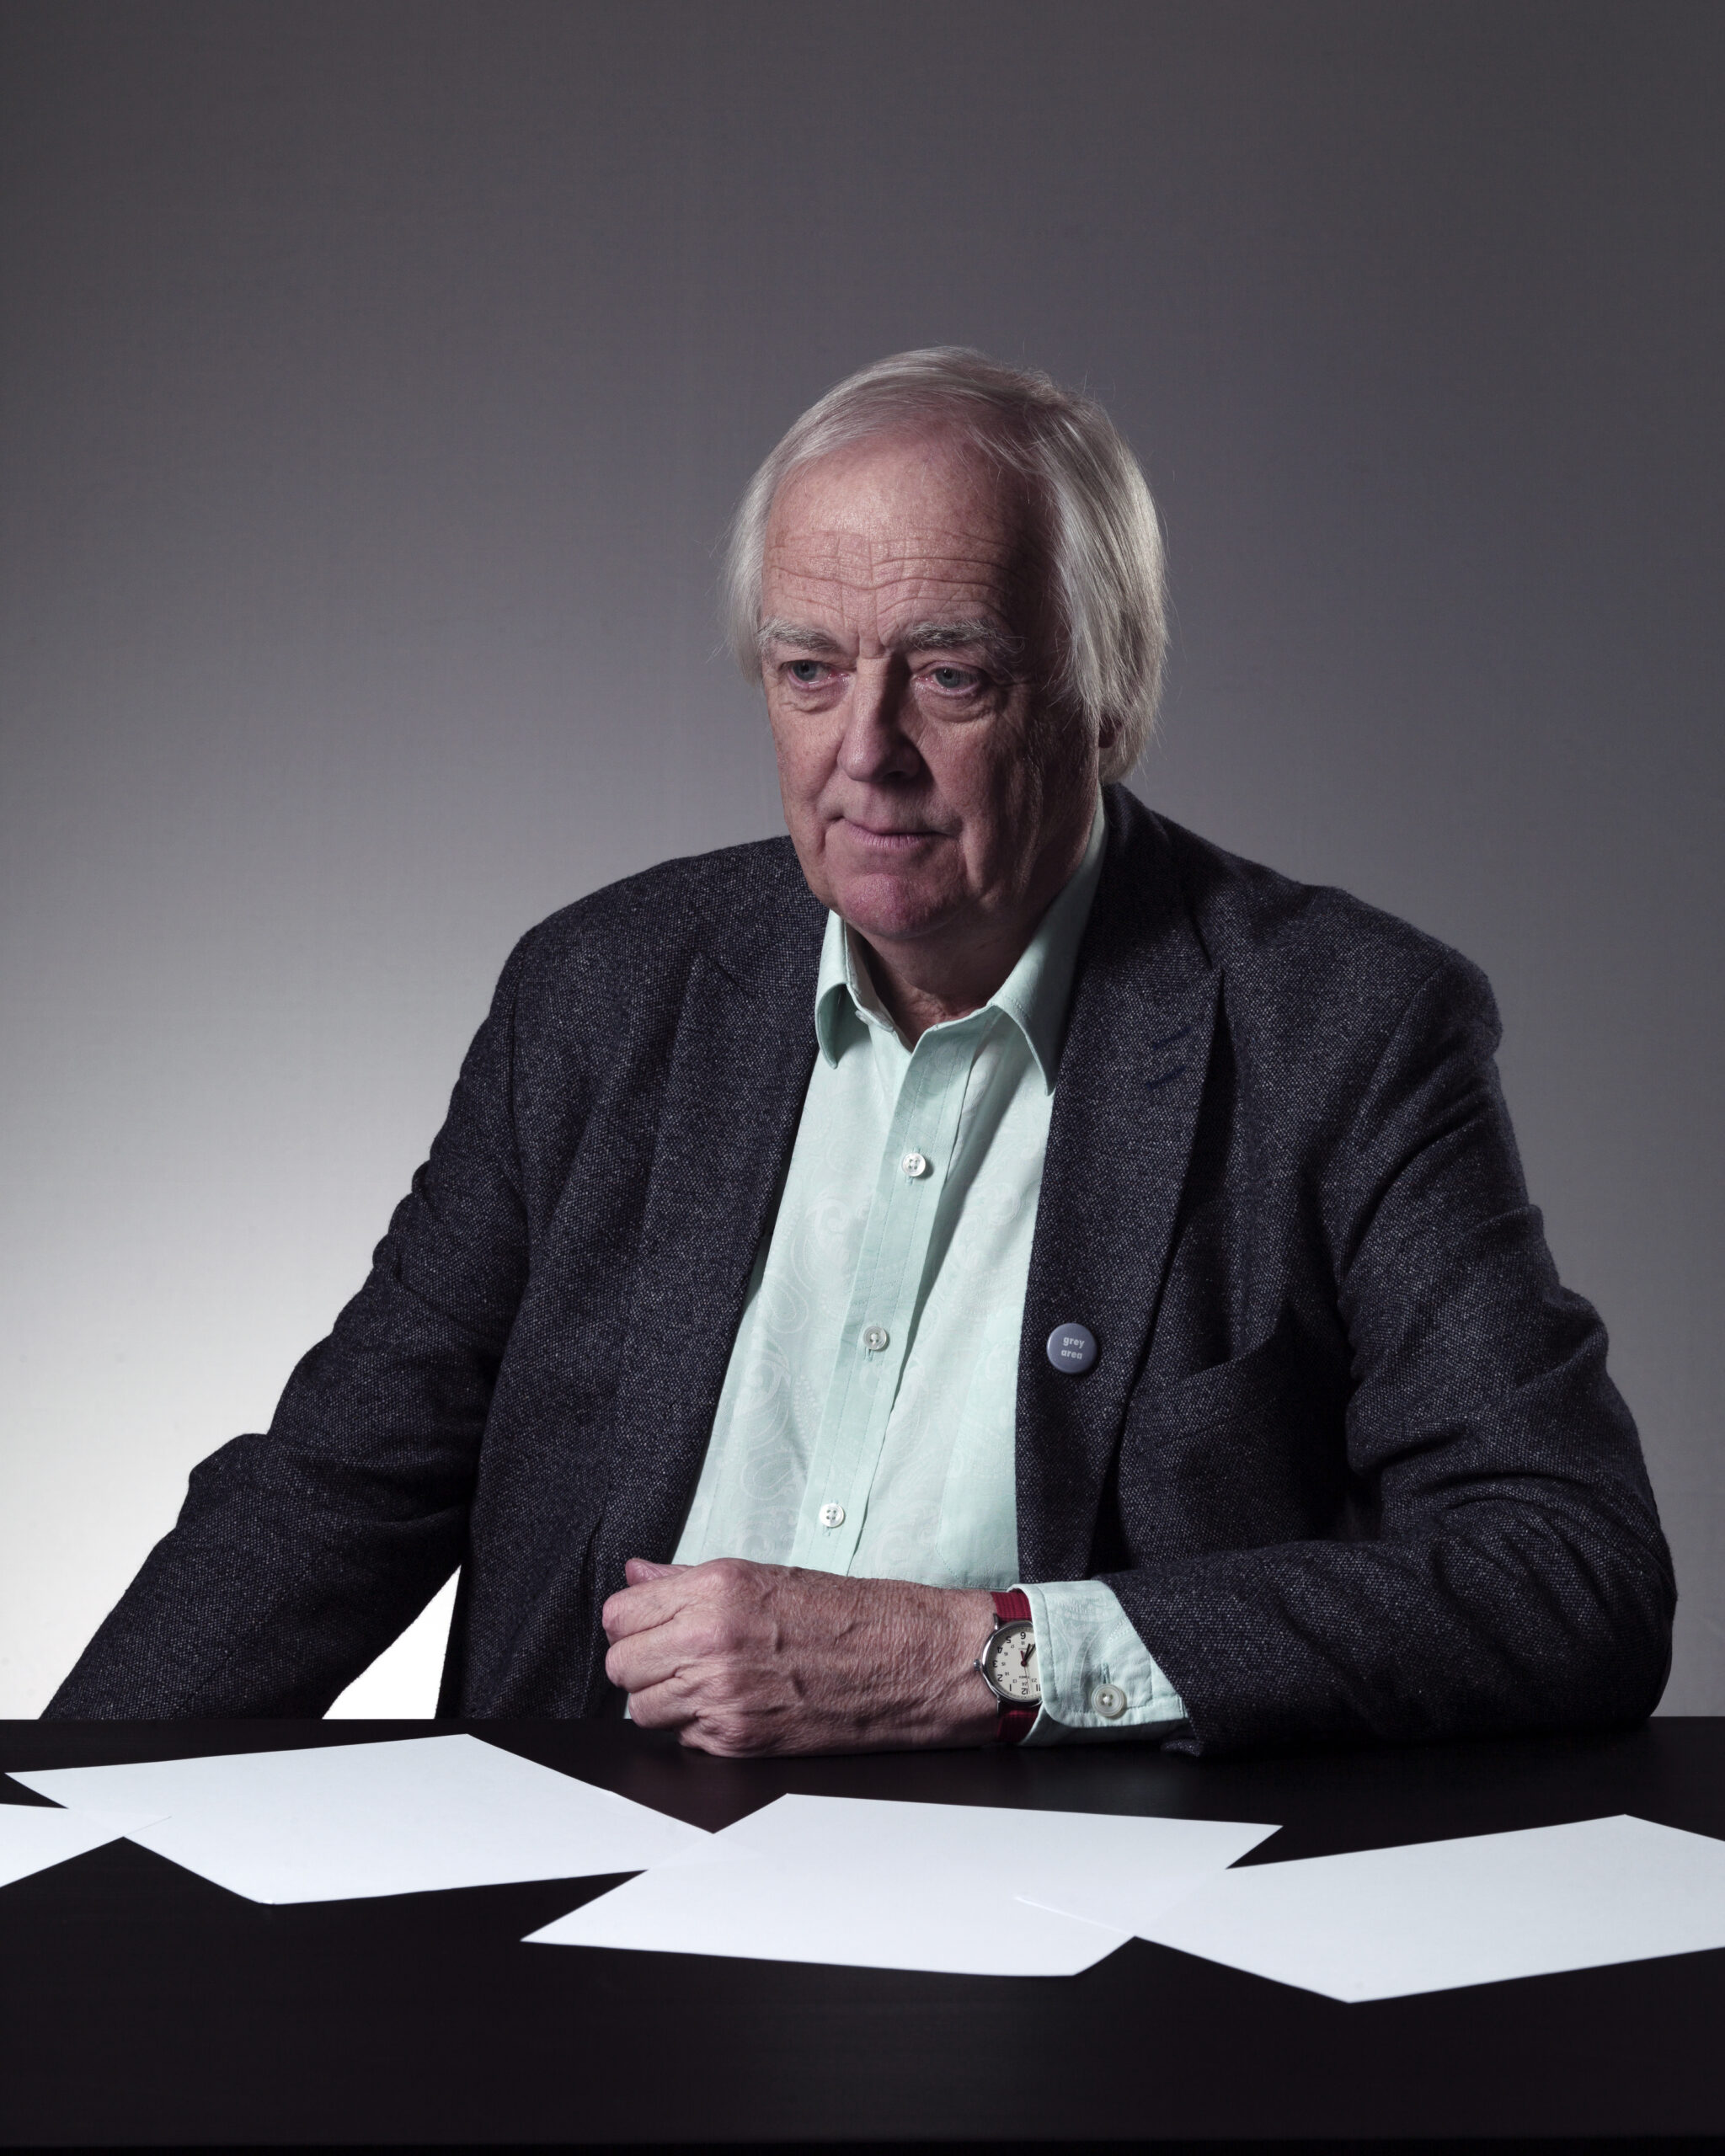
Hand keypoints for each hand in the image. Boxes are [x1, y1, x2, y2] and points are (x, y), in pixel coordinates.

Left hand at [601, 1557, 1000, 1755]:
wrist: (911, 1661)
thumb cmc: (853, 1617)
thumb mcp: (765, 1576)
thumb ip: (687, 1580)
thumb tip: (639, 1575)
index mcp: (716, 1592)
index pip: (619, 1614)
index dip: (631, 1621)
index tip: (647, 1623)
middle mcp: (711, 1642)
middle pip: (621, 1665)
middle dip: (641, 1661)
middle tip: (673, 1655)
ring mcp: (722, 1696)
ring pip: (641, 1709)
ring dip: (663, 1698)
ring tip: (703, 1682)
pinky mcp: (739, 1741)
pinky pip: (681, 1740)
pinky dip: (696, 1728)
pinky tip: (731, 1705)